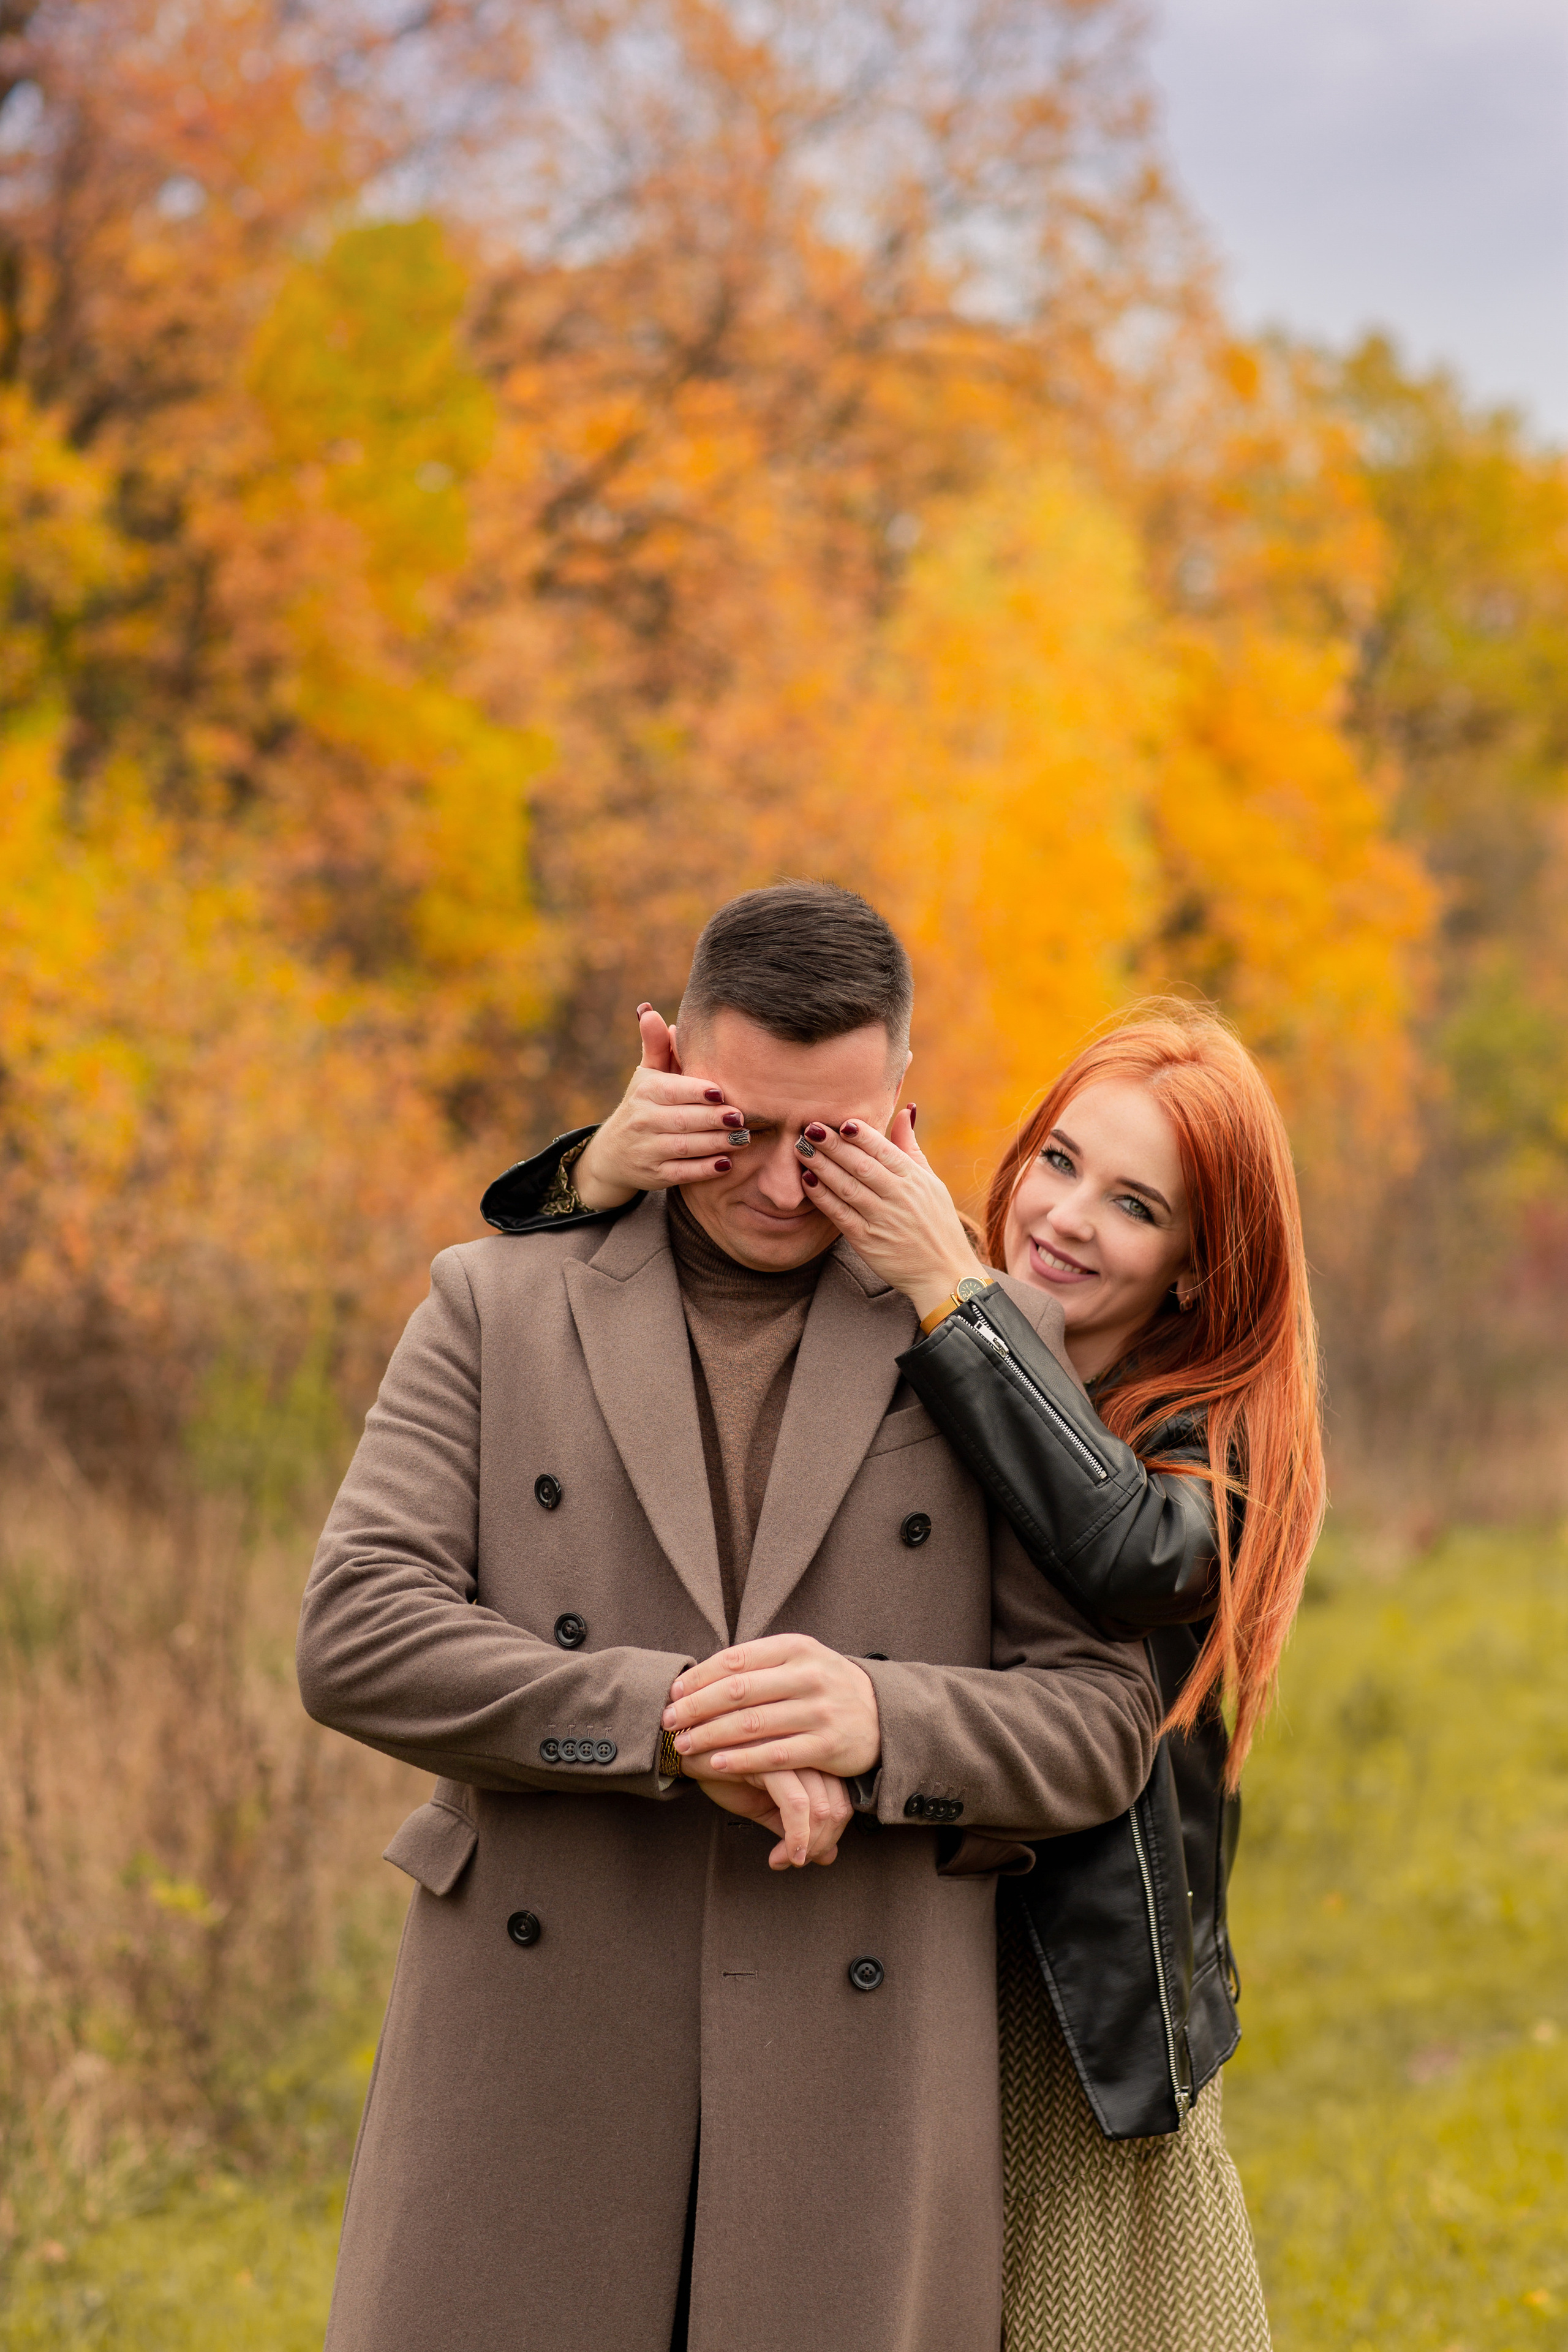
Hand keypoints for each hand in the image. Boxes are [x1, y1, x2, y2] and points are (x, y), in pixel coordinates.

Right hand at [573, 1004, 749, 1208]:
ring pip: (684, 1148)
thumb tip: (650, 1011)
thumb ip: (657, 1047)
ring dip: (714, 1144)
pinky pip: (682, 1174)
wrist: (612, 1154)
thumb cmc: (642, 1106)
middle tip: (742, 1117)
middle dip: (712, 1120)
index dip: (696, 1092)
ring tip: (742, 1138)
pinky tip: (726, 1164)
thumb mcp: (646, 1075)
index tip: (722, 1093)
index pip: (671, 1090)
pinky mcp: (655, 1176)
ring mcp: (647, 1151)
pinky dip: (704, 1170)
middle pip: (681, 1120)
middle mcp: (642, 1121)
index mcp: (644, 1092)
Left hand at [664, 1635, 881, 1779]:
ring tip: (683, 1744)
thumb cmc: (824, 1685)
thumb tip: (698, 1676)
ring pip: (752, 1724)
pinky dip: (741, 1760)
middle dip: (696, 1707)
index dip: (699, 1676)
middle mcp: (808, 1676)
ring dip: (710, 1735)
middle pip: (738, 1691)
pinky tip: (716, 1763)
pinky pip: (775, 1755)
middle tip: (668, 1720)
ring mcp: (819, 1711)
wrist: (881, 1713)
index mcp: (795, 1648)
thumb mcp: (798, 1660)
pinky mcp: (827, 1746)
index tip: (674, 1692)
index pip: (735, 1659)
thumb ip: (757, 1664)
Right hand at [685, 1759, 852, 1869]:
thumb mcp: (767, 1802)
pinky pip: (797, 1806)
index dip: (830, 1836)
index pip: (843, 1801)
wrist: (685, 1745)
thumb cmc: (725, 1767)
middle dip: (820, 1845)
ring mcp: (792, 1753)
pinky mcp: (770, 1759)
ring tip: (785, 1860)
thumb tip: (829, 1857)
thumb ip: (799, 1825)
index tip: (803, 1856)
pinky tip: (778, 1857)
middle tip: (794, 1862)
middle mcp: (808, 1749)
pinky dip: (795, 1840)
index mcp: (812, 1753)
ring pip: (822, 1810)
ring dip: (807, 1848)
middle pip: (837, 1808)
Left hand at [795, 1108, 987, 1323]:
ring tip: (802, 1149)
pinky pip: (840, 1215)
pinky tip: (808, 1181)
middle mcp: (899, 1197)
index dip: (862, 1135)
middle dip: (834, 1145)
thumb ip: (911, 1148)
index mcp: (915, 1179)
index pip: (884, 1150)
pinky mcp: (867, 1241)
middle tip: (810, 1127)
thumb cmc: (937, 1223)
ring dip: (822, 1166)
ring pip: (847, 1187)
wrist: (943, 1273)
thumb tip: (904, 1111)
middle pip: (861, 1165)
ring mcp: (882, 1219)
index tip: (841, 1120)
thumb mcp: (931, 1182)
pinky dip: (823, 1197)